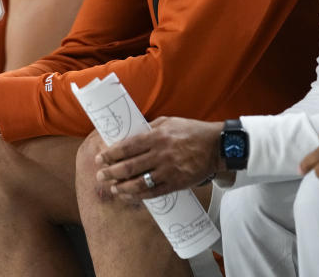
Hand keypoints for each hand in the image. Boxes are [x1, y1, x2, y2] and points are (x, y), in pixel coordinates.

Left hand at [95, 117, 222, 200]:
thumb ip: (149, 129)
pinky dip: (140, 196)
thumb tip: (130, 136)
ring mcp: (169, 170)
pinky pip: (154, 192)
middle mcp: (161, 153)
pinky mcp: (177, 183)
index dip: (111, 154)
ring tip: (113, 188)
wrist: (217, 146)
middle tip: (101, 175)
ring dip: (123, 187)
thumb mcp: (169, 122)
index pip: (128, 146)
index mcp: (157, 136)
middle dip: (111, 172)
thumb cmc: (192, 131)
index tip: (101, 158)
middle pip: (130, 166)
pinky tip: (130, 196)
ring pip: (139, 182)